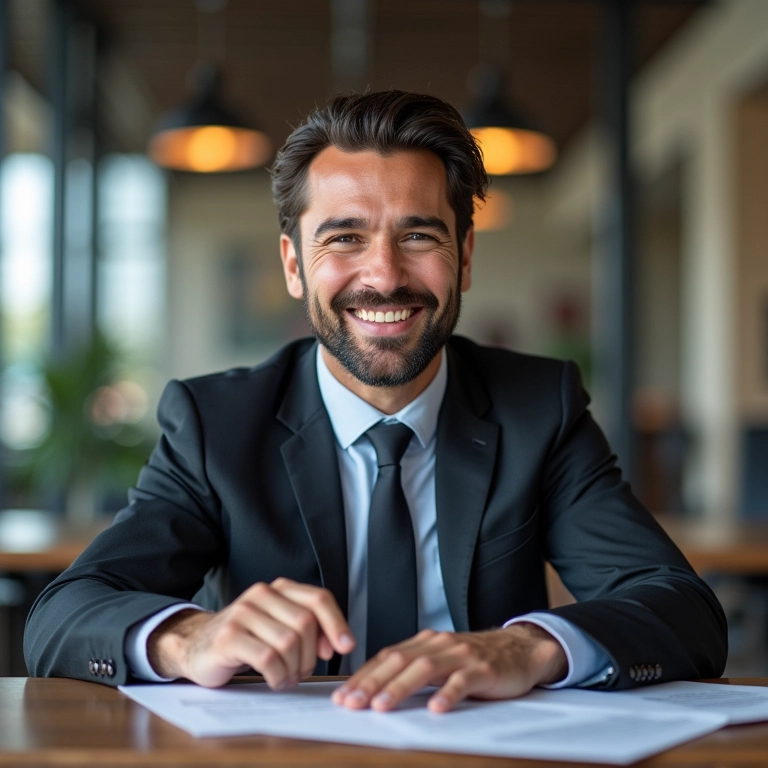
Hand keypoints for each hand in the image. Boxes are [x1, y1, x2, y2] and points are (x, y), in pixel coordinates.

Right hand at [147, 578, 354, 688]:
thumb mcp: (278, 625)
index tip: (346, 647)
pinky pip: (268, 658)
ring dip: (294, 669)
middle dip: (310, 655)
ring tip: (287, 677)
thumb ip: (307, 627)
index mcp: (278, 588)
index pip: (318, 598)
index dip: (336, 623)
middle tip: (302, 671)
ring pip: (288, 642)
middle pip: (306, 623)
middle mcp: (261, 594)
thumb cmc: (246, 639)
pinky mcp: (229, 637)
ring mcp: (243, 613)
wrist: (196, 646)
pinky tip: (275, 680)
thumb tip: (336, 643)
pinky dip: (278, 676)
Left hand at [331, 623, 566, 712]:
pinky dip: (448, 694)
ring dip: (400, 688)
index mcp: (425, 643)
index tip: (342, 695)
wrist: (520, 649)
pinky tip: (437, 709)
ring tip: (381, 707)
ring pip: (425, 669)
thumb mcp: (441, 660)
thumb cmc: (475, 660)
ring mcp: (461, 655)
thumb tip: (377, 690)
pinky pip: (463, 681)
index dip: (363, 676)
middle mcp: (439, 644)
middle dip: (372, 683)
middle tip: (350, 703)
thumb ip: (414, 670)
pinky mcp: (483, 670)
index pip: (387, 657)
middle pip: (399, 661)